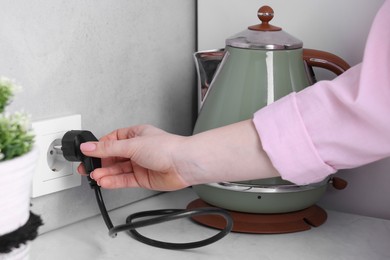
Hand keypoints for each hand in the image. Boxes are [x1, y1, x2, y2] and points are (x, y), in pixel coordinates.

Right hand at [78, 120, 279, 190]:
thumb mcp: (132, 145)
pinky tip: (105, 181)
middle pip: (113, 156)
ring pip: (118, 169)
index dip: (100, 147)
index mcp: (136, 134)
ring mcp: (140, 164)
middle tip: (86, 167)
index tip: (87, 152)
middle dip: (100, 162)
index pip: (112, 140)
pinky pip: (124, 180)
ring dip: (105, 173)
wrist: (183, 164)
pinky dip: (114, 181)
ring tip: (94, 176)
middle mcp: (138, 149)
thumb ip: (108, 149)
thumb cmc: (167, 148)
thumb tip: (89, 146)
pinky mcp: (143, 178)